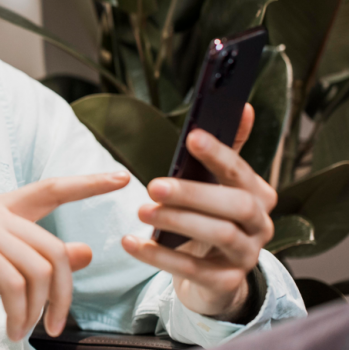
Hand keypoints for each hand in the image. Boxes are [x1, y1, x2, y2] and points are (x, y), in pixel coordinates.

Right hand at [0, 171, 130, 349]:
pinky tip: (9, 329)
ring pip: (40, 268)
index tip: (120, 178)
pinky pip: (16, 283)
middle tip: (53, 327)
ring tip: (23, 330)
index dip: (87, 183)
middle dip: (62, 296)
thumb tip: (84, 250)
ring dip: (37, 311)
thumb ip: (36, 261)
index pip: (50, 189)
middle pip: (55, 248)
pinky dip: (19, 315)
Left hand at [121, 104, 276, 319]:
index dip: (219, 154)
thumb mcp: (219, 185)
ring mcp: (245, 256)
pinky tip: (131, 243)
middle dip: (194, 193)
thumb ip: (227, 150)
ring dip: (177, 221)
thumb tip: (244, 107)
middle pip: (236, 206)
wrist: (215, 275)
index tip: (192, 137)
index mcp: (258, 195)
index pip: (241, 171)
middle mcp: (259, 225)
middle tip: (153, 186)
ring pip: (218, 235)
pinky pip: (193, 269)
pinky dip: (159, 256)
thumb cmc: (212, 218)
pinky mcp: (225, 283)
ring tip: (141, 210)